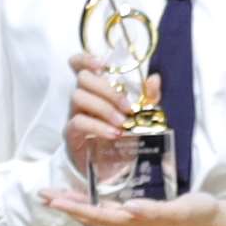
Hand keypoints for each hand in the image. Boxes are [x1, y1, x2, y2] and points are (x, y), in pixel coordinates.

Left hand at [41, 185, 225, 225]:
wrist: (212, 219)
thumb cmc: (197, 212)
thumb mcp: (180, 209)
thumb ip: (155, 210)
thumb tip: (128, 208)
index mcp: (135, 221)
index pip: (97, 215)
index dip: (74, 208)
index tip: (53, 200)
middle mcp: (128, 222)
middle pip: (90, 216)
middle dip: (66, 206)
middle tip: (42, 194)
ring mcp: (132, 219)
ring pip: (96, 213)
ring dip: (74, 205)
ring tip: (55, 195)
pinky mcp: (136, 213)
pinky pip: (106, 209)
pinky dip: (90, 202)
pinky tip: (84, 195)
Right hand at [59, 53, 136, 177]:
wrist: (112, 166)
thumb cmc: (122, 134)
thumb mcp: (140, 115)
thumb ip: (148, 97)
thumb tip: (154, 79)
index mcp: (96, 88)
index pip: (79, 64)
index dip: (85, 59)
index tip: (101, 65)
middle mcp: (83, 97)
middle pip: (83, 78)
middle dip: (107, 89)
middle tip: (127, 107)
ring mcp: (74, 114)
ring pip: (78, 97)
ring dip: (104, 108)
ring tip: (122, 123)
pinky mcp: (71, 133)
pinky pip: (78, 122)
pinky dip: (98, 126)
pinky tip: (113, 134)